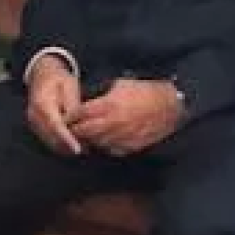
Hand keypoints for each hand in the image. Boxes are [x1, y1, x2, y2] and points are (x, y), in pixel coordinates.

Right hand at [25, 55, 82, 155]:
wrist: (43, 75)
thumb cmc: (59, 80)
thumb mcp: (70, 86)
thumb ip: (73, 105)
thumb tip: (76, 123)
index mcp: (42, 103)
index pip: (55, 125)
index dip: (67, 138)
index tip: (77, 149)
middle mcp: (34, 115)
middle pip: (51, 137)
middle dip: (69, 145)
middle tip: (87, 147)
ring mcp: (33, 122)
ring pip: (50, 142)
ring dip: (65, 147)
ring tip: (82, 145)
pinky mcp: (35, 127)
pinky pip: (48, 140)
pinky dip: (60, 144)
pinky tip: (72, 142)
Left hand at [69, 78, 183, 155]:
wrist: (169, 106)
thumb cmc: (144, 91)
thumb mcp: (119, 84)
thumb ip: (101, 93)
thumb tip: (86, 98)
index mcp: (109, 105)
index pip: (80, 114)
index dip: (70, 115)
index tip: (65, 115)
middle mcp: (113, 123)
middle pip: (84, 131)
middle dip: (75, 130)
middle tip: (70, 128)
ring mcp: (122, 137)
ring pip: (96, 143)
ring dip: (89, 139)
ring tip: (84, 135)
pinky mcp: (131, 147)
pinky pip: (111, 150)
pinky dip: (105, 145)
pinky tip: (104, 139)